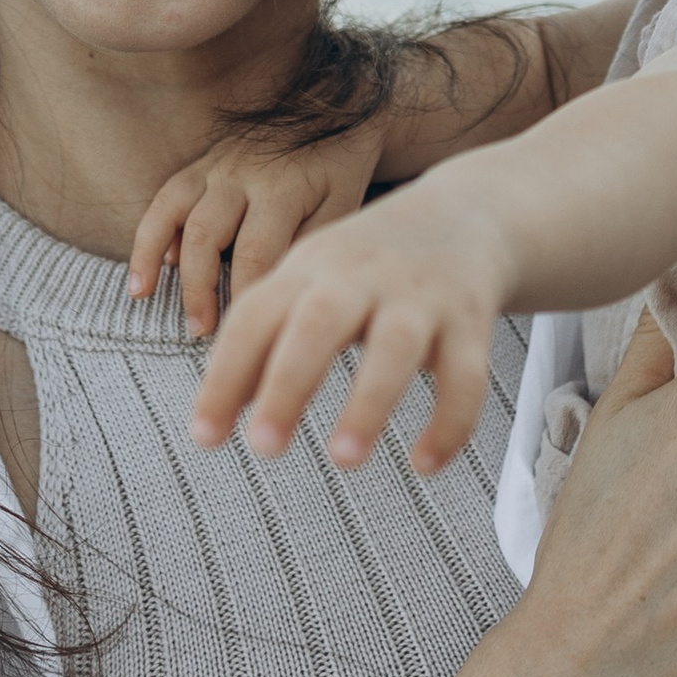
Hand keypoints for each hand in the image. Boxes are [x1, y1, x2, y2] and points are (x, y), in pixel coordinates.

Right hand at [128, 114, 391, 337]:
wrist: (333, 101)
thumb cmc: (340, 165)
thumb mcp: (343, 203)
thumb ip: (310, 244)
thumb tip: (276, 290)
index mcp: (283, 189)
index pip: (255, 253)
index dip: (244, 296)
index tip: (243, 331)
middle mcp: (242, 176)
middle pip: (205, 236)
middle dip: (197, 288)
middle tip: (198, 330)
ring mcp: (217, 166)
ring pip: (173, 212)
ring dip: (153, 256)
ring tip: (141, 296)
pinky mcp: (203, 162)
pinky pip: (166, 196)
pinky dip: (151, 232)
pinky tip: (147, 268)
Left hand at [186, 181, 516, 472]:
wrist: (465, 212)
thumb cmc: (369, 264)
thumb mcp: (310, 282)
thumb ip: (266, 340)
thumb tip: (217, 414)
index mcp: (310, 269)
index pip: (255, 316)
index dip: (225, 374)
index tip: (206, 436)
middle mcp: (362, 277)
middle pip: (319, 322)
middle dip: (288, 384)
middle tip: (264, 447)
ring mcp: (420, 296)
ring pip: (395, 346)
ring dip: (369, 403)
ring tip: (344, 459)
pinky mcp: (470, 319)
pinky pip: (466, 374)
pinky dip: (450, 421)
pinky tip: (426, 464)